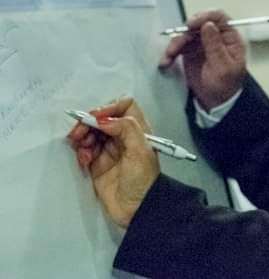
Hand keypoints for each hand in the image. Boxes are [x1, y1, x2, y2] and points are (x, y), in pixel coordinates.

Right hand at [66, 97, 159, 227]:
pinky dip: (81, 152)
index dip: (110, 107)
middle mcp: (122, 137)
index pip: (124, 106)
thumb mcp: (141, 150)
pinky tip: (84, 160)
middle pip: (102, 118)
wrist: (136, 209)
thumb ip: (126, 128)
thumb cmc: (143, 180)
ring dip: (82, 137)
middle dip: (88, 122)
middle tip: (78, 133)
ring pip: (90, 132)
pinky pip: (84, 150)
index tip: (97, 117)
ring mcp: (108, 150)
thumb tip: (103, 119)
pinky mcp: (97, 164)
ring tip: (82, 148)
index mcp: (137, 130)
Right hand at [159, 9, 246, 107]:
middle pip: (199, 23)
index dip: (205, 16)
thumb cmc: (226, 84)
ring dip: (175, 43)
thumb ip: (215, 46)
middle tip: (178, 42)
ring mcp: (202, 43)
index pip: (219, 17)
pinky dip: (171, 52)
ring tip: (170, 56)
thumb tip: (208, 25)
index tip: (191, 24)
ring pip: (186, 33)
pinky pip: (178, 46)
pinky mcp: (190, 51)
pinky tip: (166, 62)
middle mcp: (215, 36)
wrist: (216, 100)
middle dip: (186, 30)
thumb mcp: (223, 67)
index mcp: (229, 37)